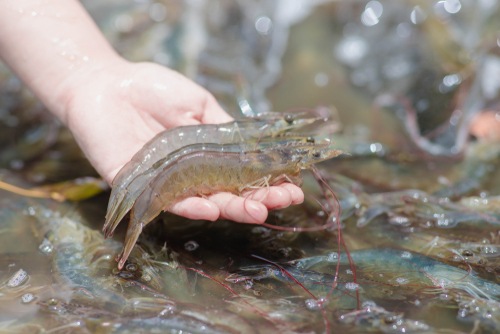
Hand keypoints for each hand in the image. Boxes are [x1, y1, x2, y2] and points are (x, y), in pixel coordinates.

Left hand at [63, 60, 303, 223]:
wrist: (108, 82)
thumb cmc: (154, 90)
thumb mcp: (199, 105)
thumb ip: (224, 129)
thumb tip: (256, 148)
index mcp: (207, 158)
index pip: (242, 176)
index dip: (267, 182)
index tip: (293, 186)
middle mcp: (189, 176)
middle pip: (226, 194)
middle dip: (257, 199)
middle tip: (282, 201)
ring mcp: (165, 183)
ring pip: (201, 202)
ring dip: (229, 208)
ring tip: (257, 211)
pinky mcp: (136, 185)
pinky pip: (164, 201)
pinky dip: (187, 206)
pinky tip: (212, 209)